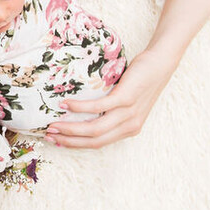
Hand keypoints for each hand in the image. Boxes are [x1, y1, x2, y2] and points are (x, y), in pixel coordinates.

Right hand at [45, 49, 176, 148]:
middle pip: (94, 140)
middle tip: (49, 135)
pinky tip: (66, 104)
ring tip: (54, 123)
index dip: (76, 144)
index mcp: (129, 129)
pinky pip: (98, 107)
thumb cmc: (141, 81)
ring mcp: (128, 113)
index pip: (98, 143)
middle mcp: (129, 126)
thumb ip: (110, 111)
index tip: (56, 141)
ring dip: (71, 128)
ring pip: (95, 128)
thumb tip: (82, 111)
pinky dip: (79, 108)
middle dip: (69, 140)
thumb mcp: (127, 102)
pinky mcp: (126, 98)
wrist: (161, 64)